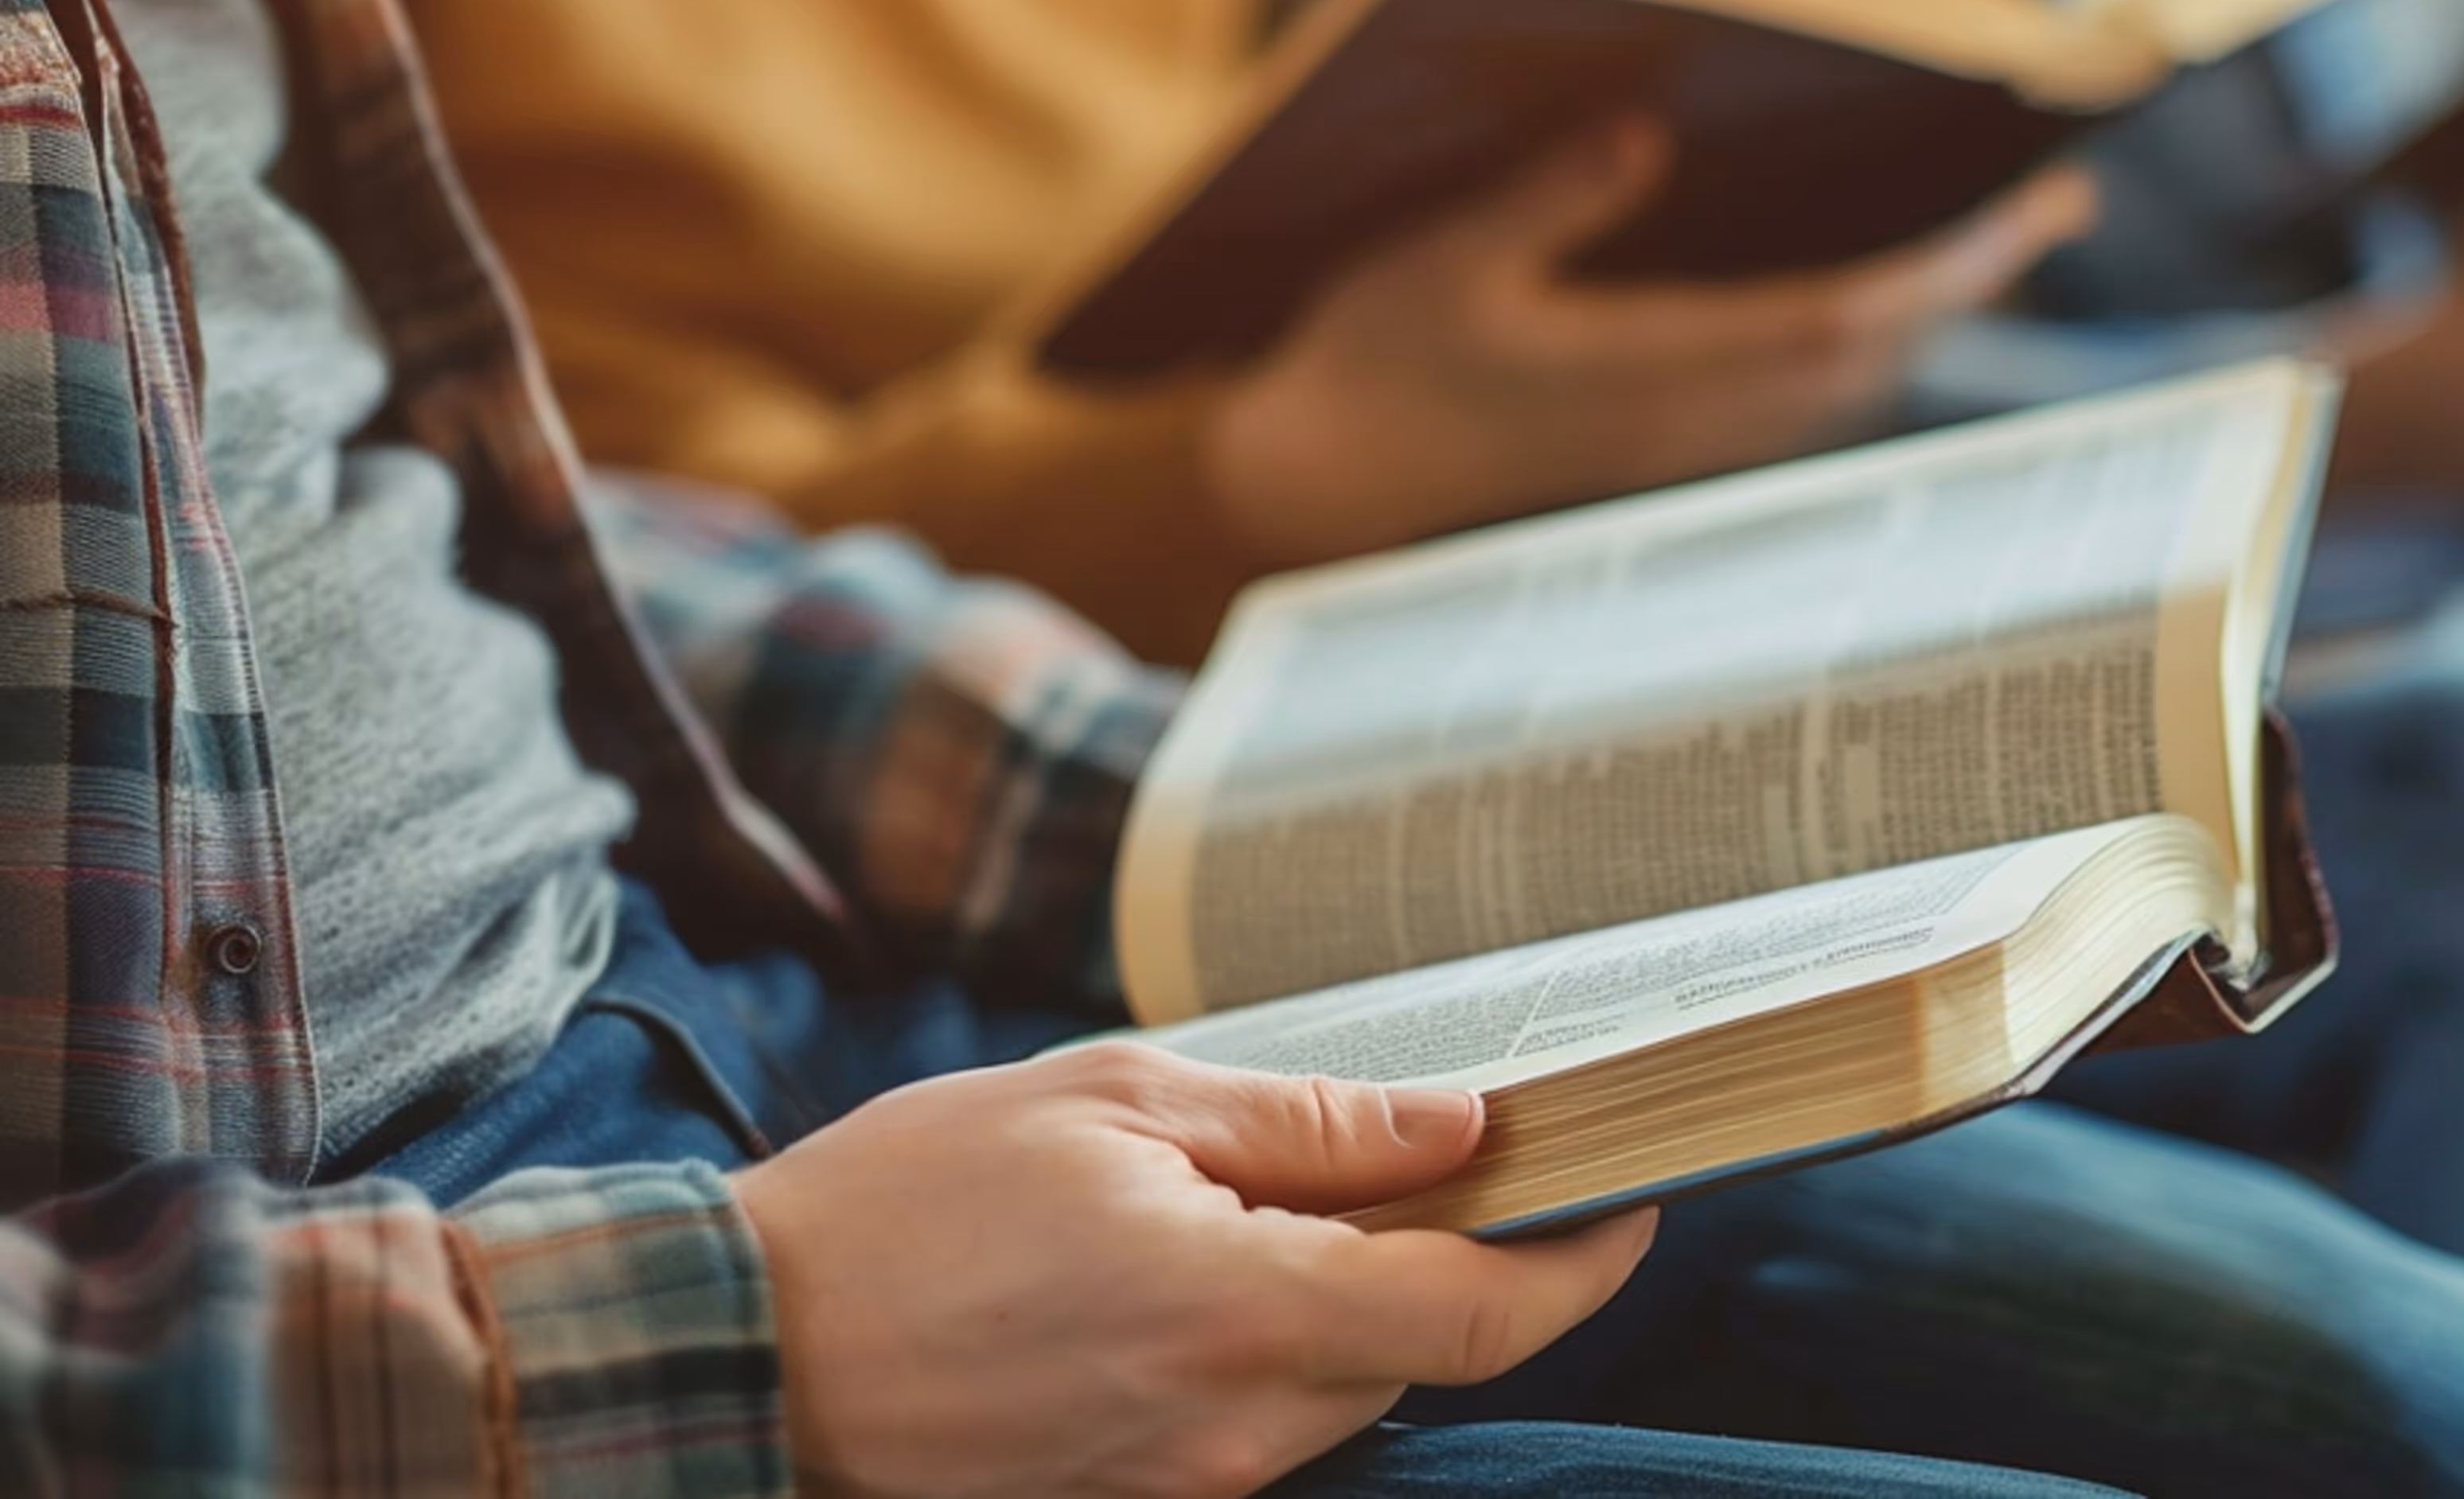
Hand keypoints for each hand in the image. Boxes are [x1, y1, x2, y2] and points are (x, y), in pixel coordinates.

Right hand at [734, 1047, 1659, 1498]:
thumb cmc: (907, 1206)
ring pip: (1338, 1393)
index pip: (1487, 1313)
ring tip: (1240, 1212)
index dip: (1586, 1260)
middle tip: (1427, 1156)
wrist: (731, 1354)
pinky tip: (1177, 1286)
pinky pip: (1251, 1432)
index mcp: (1243, 1310)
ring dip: (1339, 1307)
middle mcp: (1233, 1429)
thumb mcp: (1115, 1102)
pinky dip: (1258, 1355)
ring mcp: (1183, 1489)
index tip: (1631, 1194)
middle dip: (1446, 1258)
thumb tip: (1462, 1123)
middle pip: (1421, 1352)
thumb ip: (1309, 1124)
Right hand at [1208, 119, 2096, 564]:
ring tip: (1997, 231)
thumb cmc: (1365, 364)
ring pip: (1848, 378)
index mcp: (1647, 368)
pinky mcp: (1662, 441)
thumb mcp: (1436, 261)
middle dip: (1973, 275)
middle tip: (2059, 197)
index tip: (2021, 212)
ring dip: (1928, 308)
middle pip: (1873, 349)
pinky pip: (1802, 392)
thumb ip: (1543, 201)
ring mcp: (1681, 437)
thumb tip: (1642, 133)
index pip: (1840, 318)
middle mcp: (1689, 415)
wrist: (1321, 489)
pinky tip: (1880, 288)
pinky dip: (1864, 336)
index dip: (1944, 269)